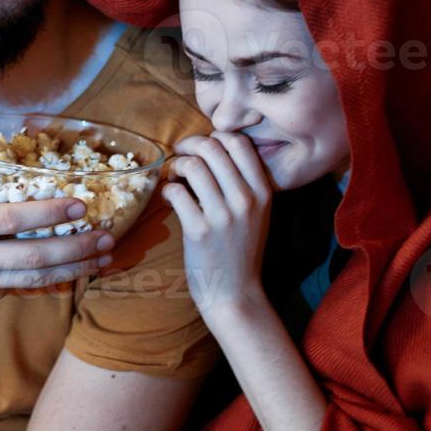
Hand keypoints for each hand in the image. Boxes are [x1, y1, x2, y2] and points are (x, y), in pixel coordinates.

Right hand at [0, 134, 115, 320]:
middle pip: (30, 257)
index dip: (46, 214)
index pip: (8, 221)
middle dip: (74, 246)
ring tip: (105, 255)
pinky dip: (58, 280)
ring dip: (75, 267)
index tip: (79, 204)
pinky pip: (27, 289)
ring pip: (34, 279)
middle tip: (106, 235)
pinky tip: (83, 268)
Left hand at [161, 132, 273, 316]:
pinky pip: (176, 191)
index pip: (239, 143)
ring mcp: (223, 215)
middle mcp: (246, 200)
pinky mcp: (199, 230)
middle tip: (179, 155)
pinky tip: (169, 199)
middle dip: (188, 145)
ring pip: (192, 166)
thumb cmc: (240, 249)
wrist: (235, 293)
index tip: (202, 147)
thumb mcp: (257, 213)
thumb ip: (243, 182)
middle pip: (212, 148)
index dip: (215, 137)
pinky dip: (167, 189)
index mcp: (263, 192)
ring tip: (174, 177)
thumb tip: (211, 148)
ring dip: (175, 166)